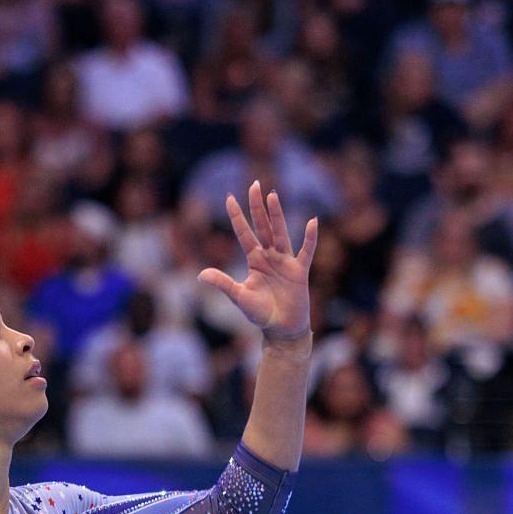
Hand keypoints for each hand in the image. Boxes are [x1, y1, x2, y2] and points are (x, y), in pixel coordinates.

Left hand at [198, 180, 317, 338]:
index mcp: (254, 260)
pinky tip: (312, 221)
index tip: (229, 197)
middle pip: (262, 226)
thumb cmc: (260, 314)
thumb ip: (222, 283)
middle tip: (254, 184)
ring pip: (280, 233)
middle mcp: (269, 256)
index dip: (237, 216)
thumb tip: (200, 274)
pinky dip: (310, 238)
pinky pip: (306, 251)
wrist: (281, 329)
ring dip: (276, 214)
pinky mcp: (299, 271)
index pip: (244, 233)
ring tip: (272, 195)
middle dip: (257, 206)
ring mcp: (285, 261)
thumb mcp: (239, 297)